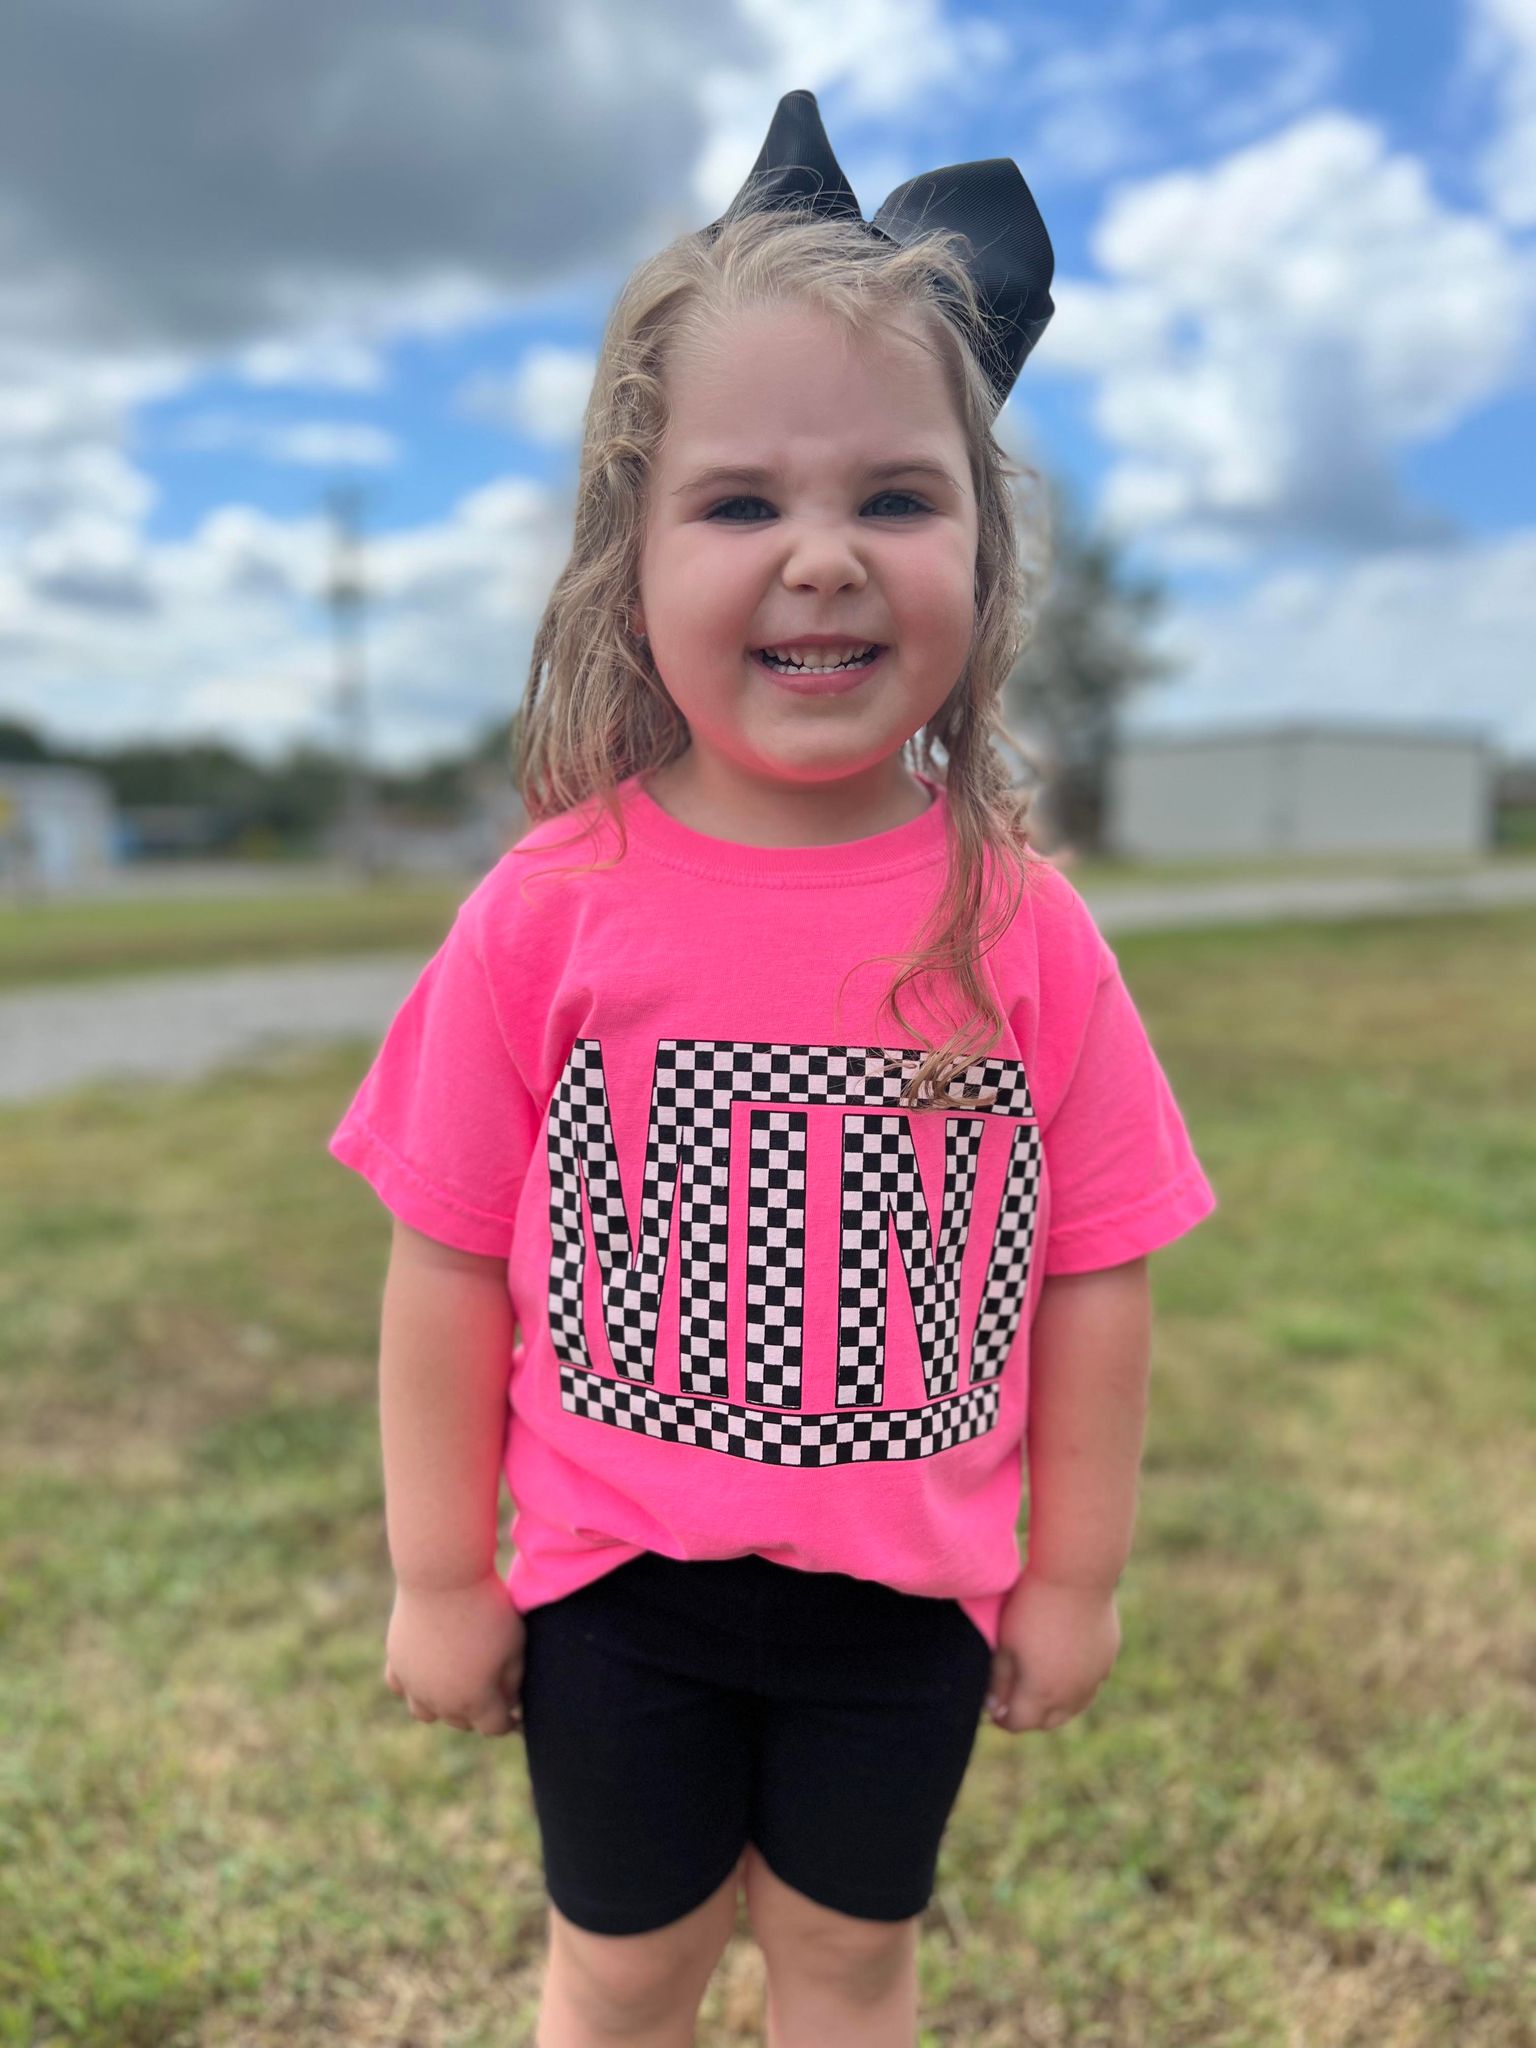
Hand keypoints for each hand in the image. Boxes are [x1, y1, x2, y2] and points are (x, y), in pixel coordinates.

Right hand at [384, 1573, 526, 1737]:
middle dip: (479, 1713)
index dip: (509, 1722)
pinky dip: (414, 1686)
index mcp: (474, 1700)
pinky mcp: (396, 1661)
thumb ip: (514, 1679)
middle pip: (461, 1721)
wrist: (442, 1577)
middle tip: (492, 1693)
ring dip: (444, 1706)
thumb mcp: (515, 1645)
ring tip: (458, 1686)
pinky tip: (427, 1672)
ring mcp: (413, 1683)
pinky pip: (402, 1687)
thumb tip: (511, 1699)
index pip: (494, 1727)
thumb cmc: (486, 1609)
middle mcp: (440, 1701)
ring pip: (426, 1713)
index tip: (516, 1715)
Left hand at [982, 1571, 1120, 1734]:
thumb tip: (995, 1708)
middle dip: (1029, 1717)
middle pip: (1047, 1722)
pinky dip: (1076, 1685)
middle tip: (1014, 1700)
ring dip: (1055, 1705)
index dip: (1001, 1717)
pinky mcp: (1107, 1660)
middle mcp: (1071, 1695)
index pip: (1018, 1723)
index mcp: (1042, 1694)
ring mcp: (1094, 1679)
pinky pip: (1090, 1684)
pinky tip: (1066, 1665)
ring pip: (1073, 1707)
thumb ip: (998, 1682)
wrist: (1077, 1576)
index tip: (993, 1705)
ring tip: (1040, 1686)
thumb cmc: (1032, 1608)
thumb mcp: (1005, 1645)